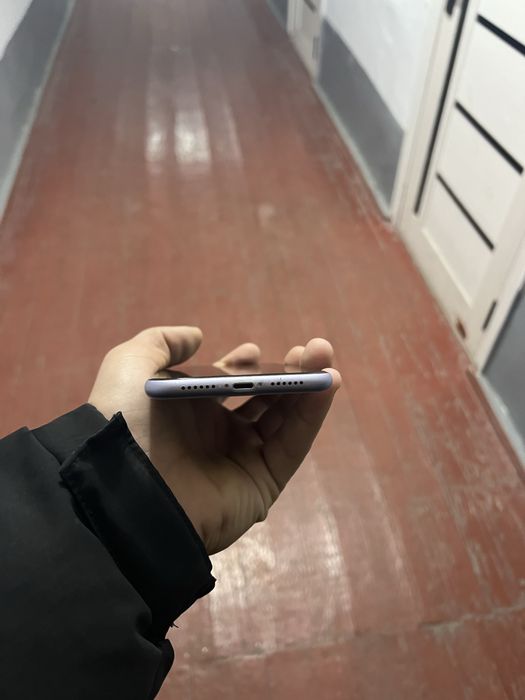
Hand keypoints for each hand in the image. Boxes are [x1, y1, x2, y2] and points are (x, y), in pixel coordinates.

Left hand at [89, 327, 340, 553]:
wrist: (124, 487)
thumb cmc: (126, 421)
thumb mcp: (130, 366)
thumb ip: (160, 342)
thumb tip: (197, 335)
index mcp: (189, 412)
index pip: (227, 387)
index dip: (243, 367)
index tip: (253, 350)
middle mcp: (216, 436)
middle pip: (263, 401)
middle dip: (286, 373)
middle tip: (310, 349)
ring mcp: (241, 460)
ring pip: (284, 420)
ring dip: (307, 388)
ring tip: (325, 358)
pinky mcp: (262, 483)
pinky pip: (292, 444)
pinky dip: (312, 415)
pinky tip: (326, 384)